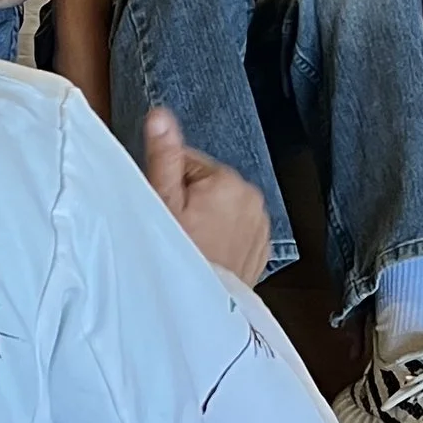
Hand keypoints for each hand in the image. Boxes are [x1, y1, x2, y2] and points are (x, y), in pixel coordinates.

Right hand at [143, 107, 271, 283]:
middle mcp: (253, 198)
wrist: (199, 305)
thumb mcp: (162, 201)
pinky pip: (237, 231)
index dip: (171, 185)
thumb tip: (161, 116)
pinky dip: (224, 238)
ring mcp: (261, 225)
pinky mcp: (262, 248)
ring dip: (208, 219)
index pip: (189, 163)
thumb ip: (164, 155)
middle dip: (191, 202)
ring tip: (193, 242)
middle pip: (208, 185)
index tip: (167, 208)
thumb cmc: (179, 255)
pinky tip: (208, 252)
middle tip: (177, 228)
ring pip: (223, 208)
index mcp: (229, 181)